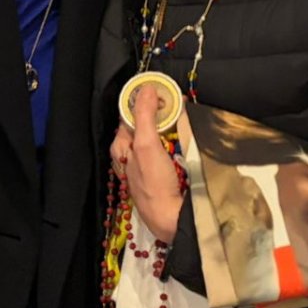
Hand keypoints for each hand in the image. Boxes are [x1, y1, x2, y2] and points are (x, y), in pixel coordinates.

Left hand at [110, 86, 181, 243]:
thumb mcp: (146, 144)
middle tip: (176, 102)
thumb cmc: (154, 184)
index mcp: (121, 147)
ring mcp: (148, 166)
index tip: (159, 90)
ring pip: (158, 137)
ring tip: (184, 116)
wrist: (172, 218)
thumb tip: (146, 89)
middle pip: (145, 126)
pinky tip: (186, 139)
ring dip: (171, 126)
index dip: (143, 101)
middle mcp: (132, 156)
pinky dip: (177, 141)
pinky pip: (169, 150)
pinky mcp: (163, 174)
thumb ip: (145, 116)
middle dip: (160, 113)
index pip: (130, 116)